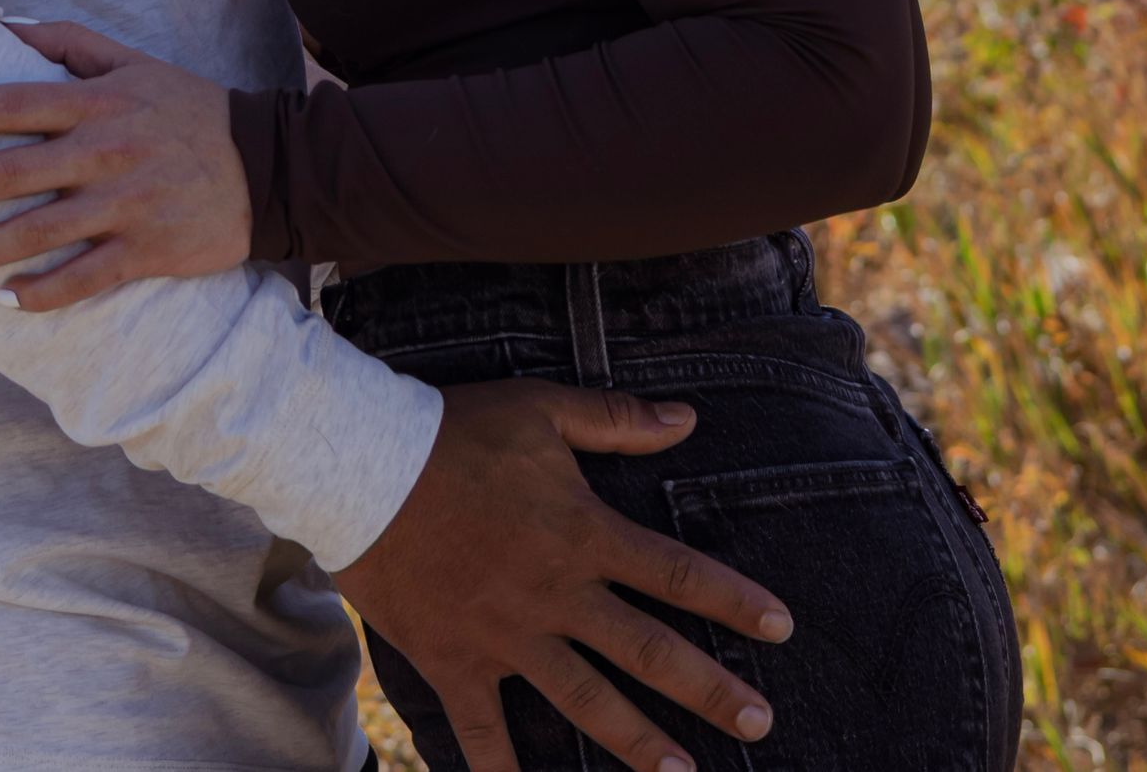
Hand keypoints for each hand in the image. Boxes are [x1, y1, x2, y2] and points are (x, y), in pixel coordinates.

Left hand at [0, 20, 252, 306]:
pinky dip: (45, 293)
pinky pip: (87, 278)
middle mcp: (106, 151)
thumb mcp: (133, 61)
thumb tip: (1, 26)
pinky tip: (6, 302)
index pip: (11, 104)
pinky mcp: (148, 250)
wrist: (267, 164)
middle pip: (12, 172)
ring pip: (40, 232)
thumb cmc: (187, 107)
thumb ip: (66, 42)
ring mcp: (126, 204)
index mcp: (98, 102)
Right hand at [336, 381, 791, 771]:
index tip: (781, 627)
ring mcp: (508, 636)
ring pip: (587, 702)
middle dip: (710, 690)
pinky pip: (486, 735)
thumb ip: (616, 420)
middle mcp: (556, 594)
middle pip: (648, 650)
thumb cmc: (455, 431)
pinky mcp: (458, 663)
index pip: (674, 573)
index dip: (732, 599)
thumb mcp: (541, 409)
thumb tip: (689, 419)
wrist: (366, 466)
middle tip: (760, 722)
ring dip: (640, 744)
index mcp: (582, 533)